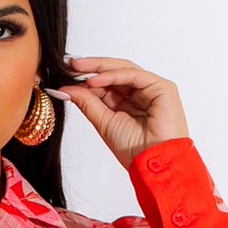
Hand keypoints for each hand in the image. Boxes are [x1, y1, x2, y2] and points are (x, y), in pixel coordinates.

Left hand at [52, 56, 190, 168]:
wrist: (153, 163)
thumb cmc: (135, 151)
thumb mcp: (103, 123)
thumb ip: (87, 103)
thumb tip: (65, 89)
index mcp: (129, 103)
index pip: (106, 83)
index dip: (86, 78)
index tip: (65, 74)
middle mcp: (141, 93)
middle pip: (114, 72)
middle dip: (91, 68)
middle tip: (69, 64)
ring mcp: (152, 88)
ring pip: (123, 69)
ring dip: (99, 68)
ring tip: (78, 68)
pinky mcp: (162, 87)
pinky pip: (133, 75)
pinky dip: (113, 75)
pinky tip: (95, 79)